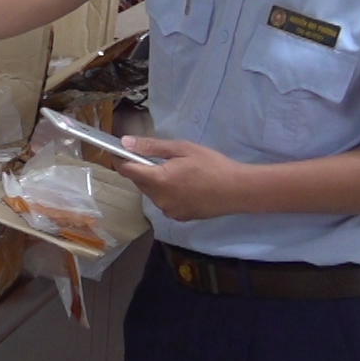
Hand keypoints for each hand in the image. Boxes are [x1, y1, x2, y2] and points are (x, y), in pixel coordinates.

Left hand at [113, 137, 254, 220]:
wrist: (239, 190)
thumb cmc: (212, 165)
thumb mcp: (182, 149)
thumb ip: (151, 147)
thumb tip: (125, 143)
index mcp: (158, 180)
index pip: (127, 170)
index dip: (120, 160)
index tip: (120, 152)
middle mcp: (159, 199)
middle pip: (139, 182)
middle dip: (141, 170)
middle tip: (157, 159)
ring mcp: (169, 211)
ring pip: (151, 193)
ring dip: (155, 182)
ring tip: (176, 172)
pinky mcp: (179, 217)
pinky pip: (164, 203)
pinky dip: (167, 194)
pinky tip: (184, 187)